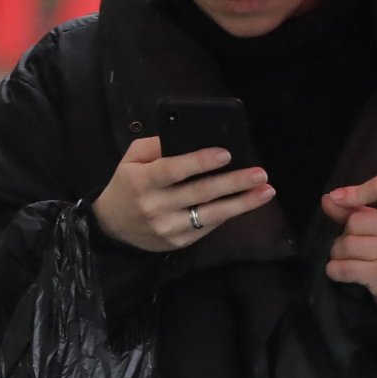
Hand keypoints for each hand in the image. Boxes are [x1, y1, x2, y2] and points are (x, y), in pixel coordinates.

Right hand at [91, 135, 274, 251]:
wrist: (111, 227)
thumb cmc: (127, 185)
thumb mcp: (132, 159)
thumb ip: (157, 145)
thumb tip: (189, 135)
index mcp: (142, 181)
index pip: (174, 170)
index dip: (200, 162)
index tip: (227, 153)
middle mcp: (156, 206)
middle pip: (200, 193)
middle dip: (234, 182)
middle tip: (260, 173)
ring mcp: (168, 228)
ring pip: (211, 214)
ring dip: (243, 202)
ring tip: (266, 191)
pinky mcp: (179, 242)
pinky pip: (209, 226)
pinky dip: (230, 213)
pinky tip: (248, 202)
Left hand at [321, 175, 376, 308]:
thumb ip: (354, 207)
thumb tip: (328, 199)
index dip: (356, 191)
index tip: (338, 199)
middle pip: (355, 221)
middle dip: (347, 233)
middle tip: (359, 243)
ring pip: (346, 245)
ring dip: (339, 253)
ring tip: (352, 258)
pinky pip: (343, 268)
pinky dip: (335, 270)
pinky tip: (344, 271)